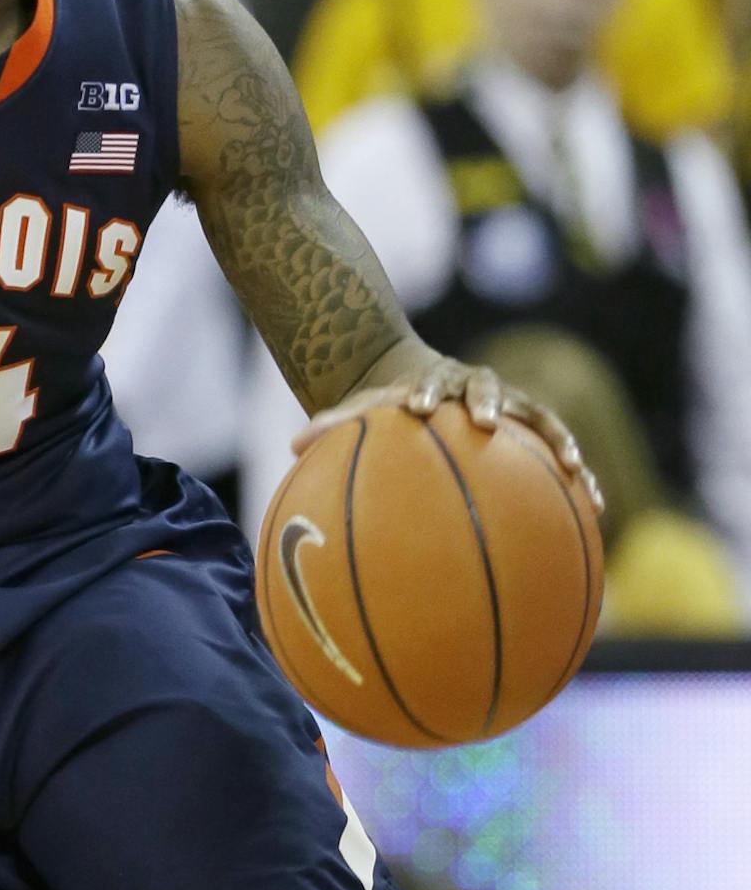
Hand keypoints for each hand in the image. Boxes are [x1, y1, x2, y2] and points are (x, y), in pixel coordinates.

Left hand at [297, 356, 602, 513]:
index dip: (424, 392)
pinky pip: (560, 451)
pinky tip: (598, 508)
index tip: (417, 407)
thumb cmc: (388, 405)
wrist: (423, 383)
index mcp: (431, 382)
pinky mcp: (534, 430)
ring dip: (557, 441)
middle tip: (486, 422)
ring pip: (540, 416)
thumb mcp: (360, 410)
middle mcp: (474, 387)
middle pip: (485, 387)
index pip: (426, 381)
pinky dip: (581, 474)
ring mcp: (510, 405)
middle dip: (486, 402)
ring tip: (576, 471)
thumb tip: (292, 443)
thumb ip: (331, 426)